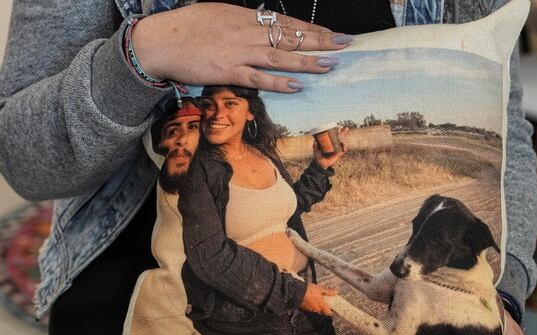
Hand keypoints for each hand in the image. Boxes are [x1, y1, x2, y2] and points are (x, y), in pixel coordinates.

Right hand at [132, 3, 352, 91]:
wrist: (159, 40)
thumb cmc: (186, 28)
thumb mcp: (218, 15)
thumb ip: (242, 22)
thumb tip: (261, 24)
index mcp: (244, 17)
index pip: (285, 23)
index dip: (310, 28)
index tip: (331, 33)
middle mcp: (246, 32)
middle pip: (289, 37)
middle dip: (320, 41)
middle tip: (345, 44)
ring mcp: (238, 52)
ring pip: (279, 56)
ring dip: (306, 61)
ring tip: (330, 65)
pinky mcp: (227, 71)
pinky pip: (257, 78)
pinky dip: (277, 81)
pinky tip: (296, 85)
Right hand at [300, 283, 336, 314]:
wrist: (298, 291)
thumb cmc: (309, 290)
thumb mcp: (320, 289)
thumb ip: (328, 292)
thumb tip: (335, 292)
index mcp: (322, 305)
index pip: (328, 313)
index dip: (330, 310)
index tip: (331, 307)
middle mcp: (316, 309)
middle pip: (322, 311)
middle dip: (323, 307)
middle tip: (323, 301)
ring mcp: (310, 309)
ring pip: (315, 310)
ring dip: (316, 306)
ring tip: (315, 299)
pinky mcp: (305, 308)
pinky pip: (310, 308)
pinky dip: (310, 305)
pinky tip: (310, 299)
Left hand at [314, 127, 348, 167]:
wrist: (321, 164)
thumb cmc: (318, 156)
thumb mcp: (315, 149)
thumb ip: (315, 146)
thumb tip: (315, 141)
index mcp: (329, 142)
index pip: (333, 135)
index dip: (336, 131)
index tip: (339, 127)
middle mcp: (334, 144)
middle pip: (339, 137)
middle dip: (343, 132)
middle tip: (346, 128)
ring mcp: (337, 149)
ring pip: (342, 144)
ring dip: (343, 142)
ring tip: (342, 143)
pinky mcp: (339, 154)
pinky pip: (343, 150)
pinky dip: (344, 149)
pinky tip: (344, 148)